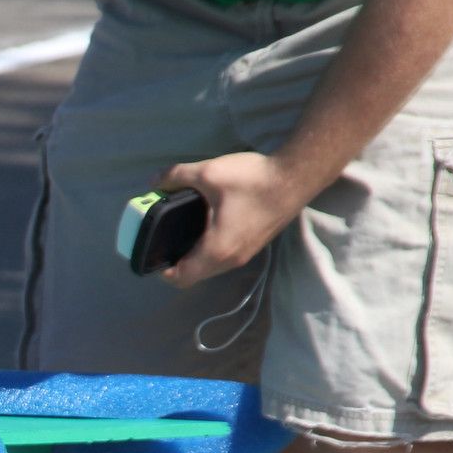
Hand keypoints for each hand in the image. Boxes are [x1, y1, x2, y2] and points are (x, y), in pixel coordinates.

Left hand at [158, 152, 314, 288]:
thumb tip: (153, 182)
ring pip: (211, 267)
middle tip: (164, 238)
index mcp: (216, 250)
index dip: (162, 270)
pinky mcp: (254, 245)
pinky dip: (210, 248)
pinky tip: (206, 225)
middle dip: (176, 261)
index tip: (154, 250)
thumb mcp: (208, 173)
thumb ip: (176, 177)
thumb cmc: (253, 179)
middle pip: (194, 275)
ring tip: (182, 230)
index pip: (181, 279)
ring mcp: (245, 254)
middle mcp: (231, 260)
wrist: (298, 175)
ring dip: (194, 255)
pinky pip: (224, 257)